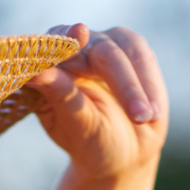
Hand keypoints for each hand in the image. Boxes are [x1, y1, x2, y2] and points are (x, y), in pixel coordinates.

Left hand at [25, 23, 168, 182]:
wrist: (122, 154)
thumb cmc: (90, 142)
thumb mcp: (74, 124)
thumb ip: (60, 95)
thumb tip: (35, 72)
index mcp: (52, 63)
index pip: (58, 42)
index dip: (68, 39)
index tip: (80, 34)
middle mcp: (78, 47)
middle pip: (103, 51)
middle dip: (124, 84)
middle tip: (139, 116)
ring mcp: (107, 45)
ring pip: (129, 50)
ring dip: (139, 86)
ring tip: (145, 119)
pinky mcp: (133, 50)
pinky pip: (144, 58)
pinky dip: (151, 87)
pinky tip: (153, 114)